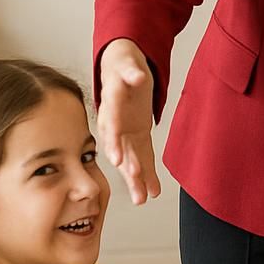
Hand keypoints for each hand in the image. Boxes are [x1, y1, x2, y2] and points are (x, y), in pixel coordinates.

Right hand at [97, 38, 160, 204]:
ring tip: (142, 199)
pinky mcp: (137, 136)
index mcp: (110, 105)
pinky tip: (153, 192)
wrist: (121, 66)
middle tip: (134, 186)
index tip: (116, 160)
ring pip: (129, 158)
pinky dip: (148, 173)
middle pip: (120, 147)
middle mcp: (114, 123)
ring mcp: (125, 132)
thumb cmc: (123, 65)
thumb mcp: (127, 64)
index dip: (114, 142)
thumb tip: (137, 76)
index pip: (112, 125)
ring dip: (135, 178)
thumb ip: (131, 72)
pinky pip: (143, 155)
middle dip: (127, 167)